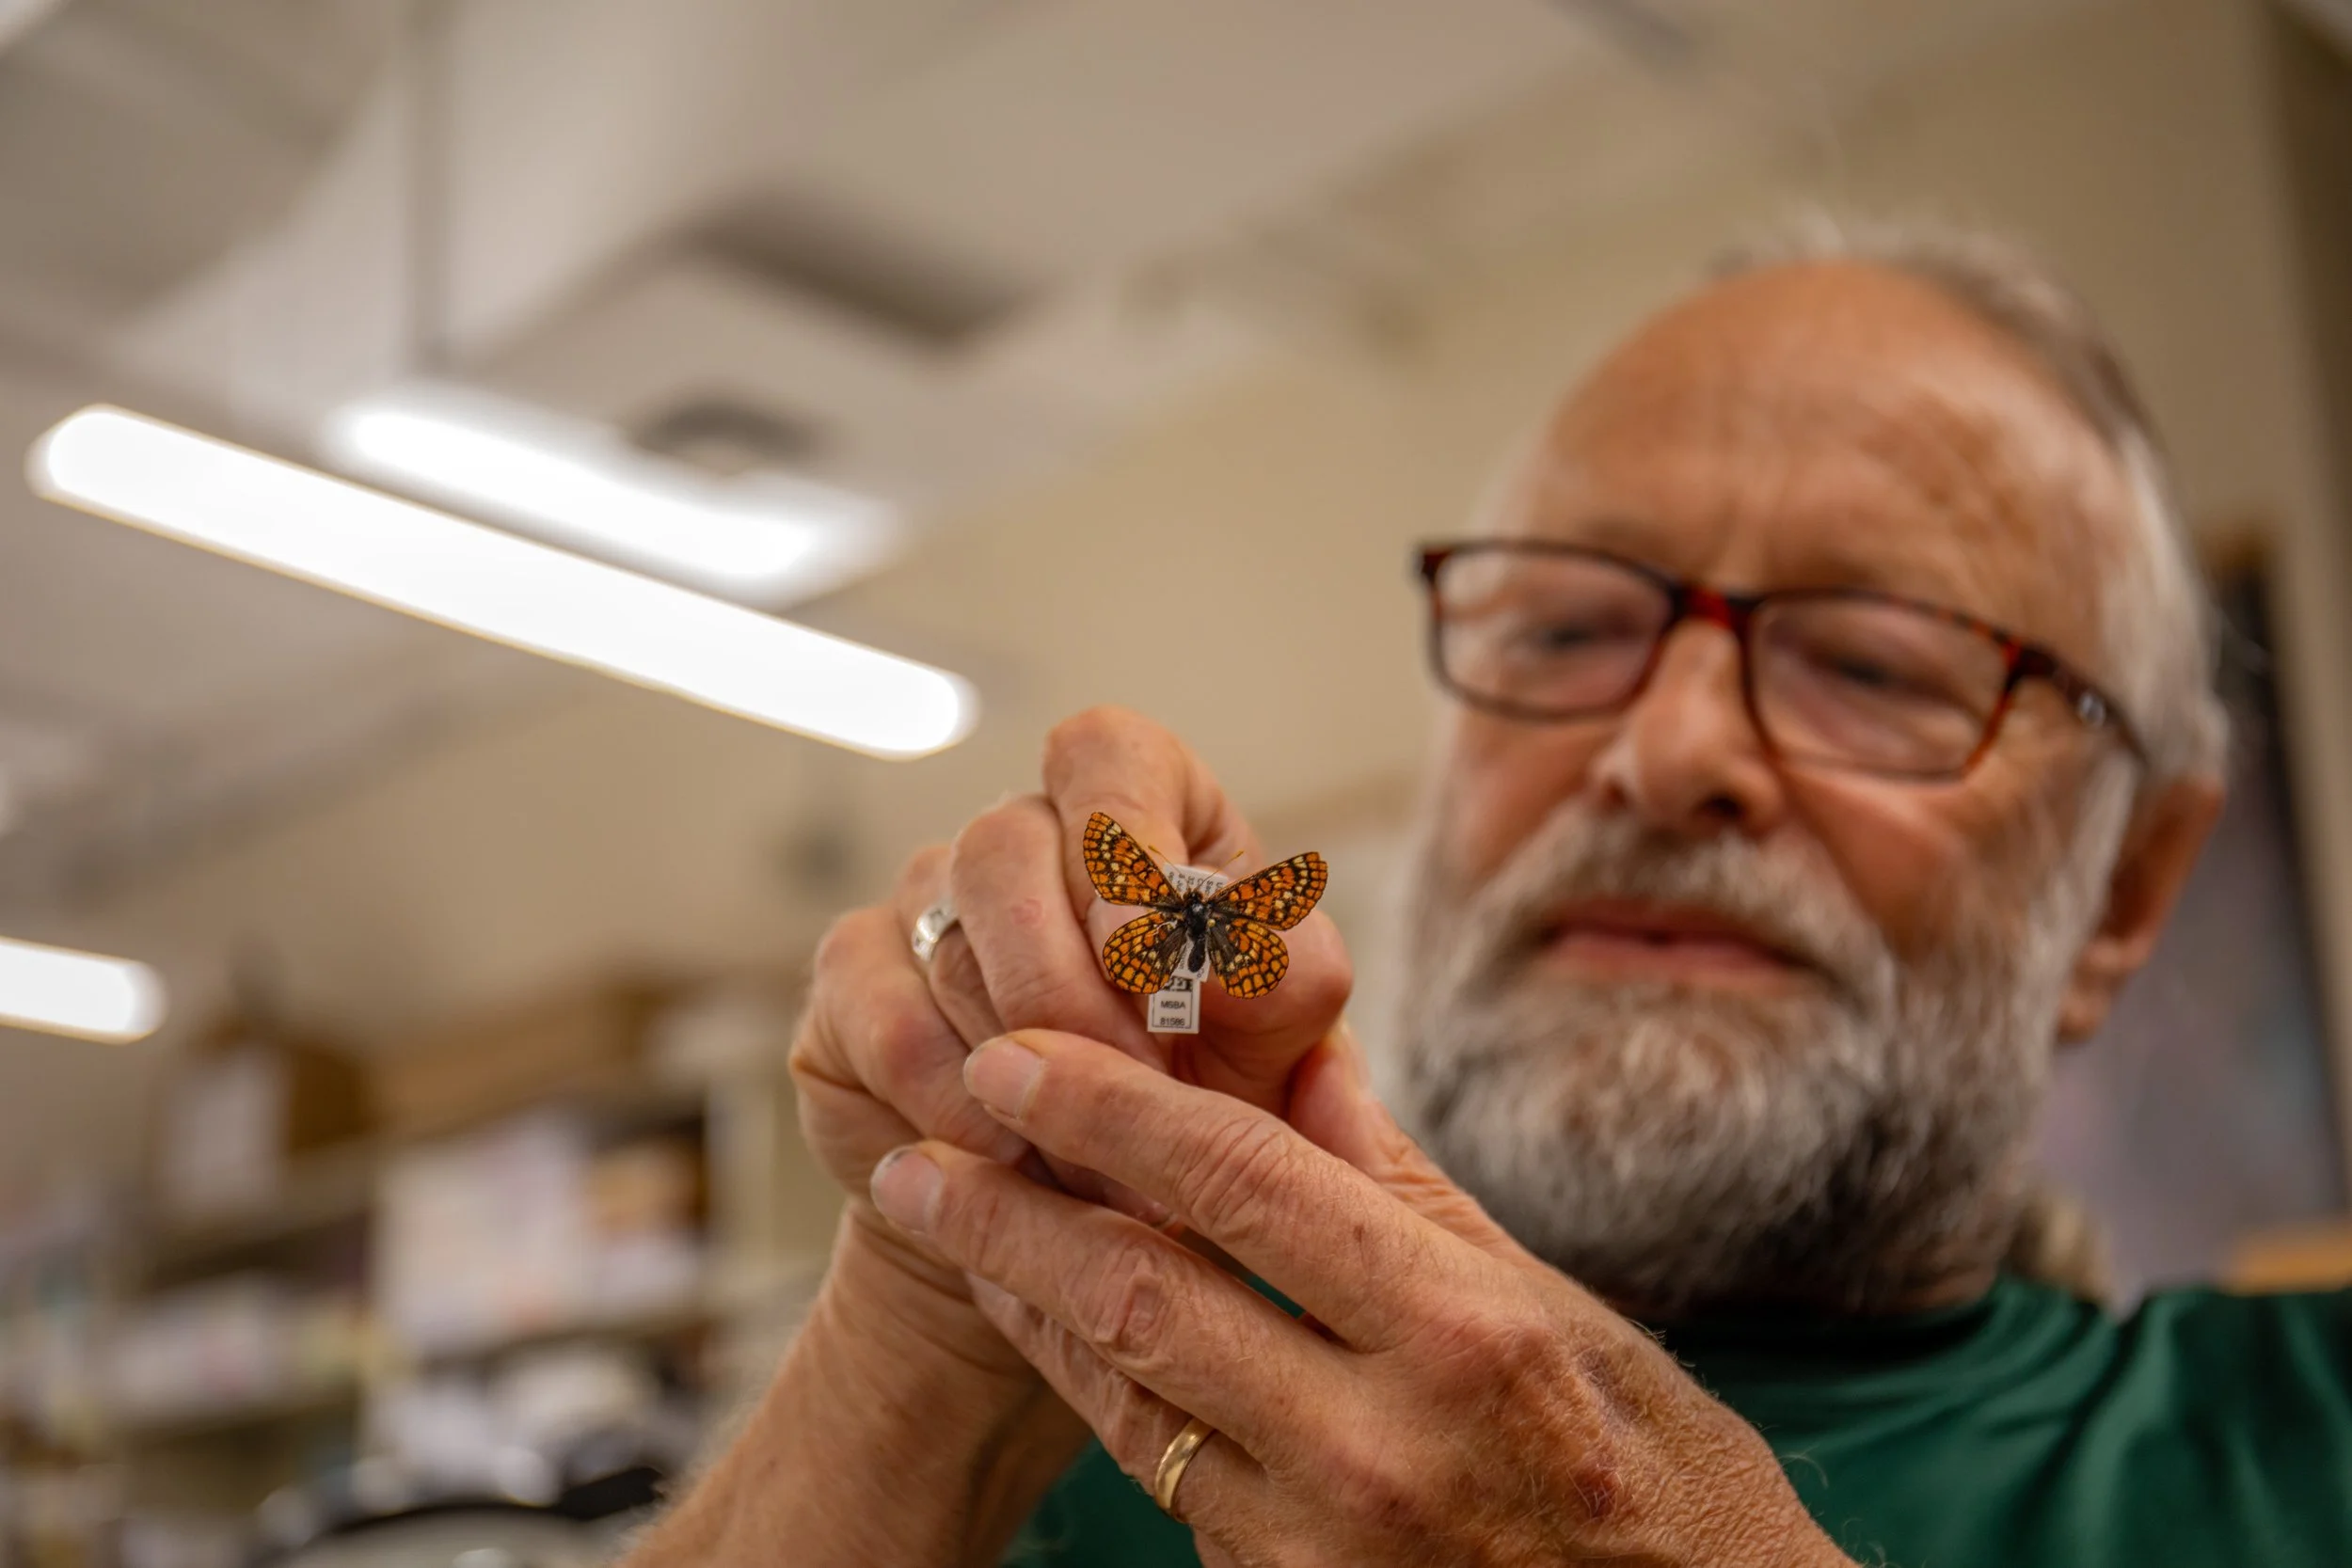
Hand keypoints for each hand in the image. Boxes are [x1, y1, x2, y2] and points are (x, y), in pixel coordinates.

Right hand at [740, 708, 1346, 1562]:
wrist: (1100, 1210)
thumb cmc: (1209, 1089)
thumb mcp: (1279, 1034)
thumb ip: (1281, 977)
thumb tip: (1217, 962)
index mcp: (1133, 804)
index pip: (1101, 753)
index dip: (1119, 836)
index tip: (1152, 953)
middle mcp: (1016, 836)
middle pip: (1002, 852)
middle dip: (1074, 991)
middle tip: (1140, 1095)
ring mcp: (919, 905)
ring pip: (950, 954)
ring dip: (1032, 1071)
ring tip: (1102, 1161)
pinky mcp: (854, 989)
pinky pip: (891, 1031)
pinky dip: (959, 1106)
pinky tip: (1011, 1158)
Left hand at [867, 1026, 1852, 1567]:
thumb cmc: (1659, 1485)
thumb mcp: (1564, 1318)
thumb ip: (1415, 1193)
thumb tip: (1308, 1062)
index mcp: (1463, 1334)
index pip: (1244, 1185)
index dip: (1112, 1109)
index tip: (1022, 1055)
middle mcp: (1380, 1443)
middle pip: (1146, 1291)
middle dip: (1016, 1207)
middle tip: (926, 1139)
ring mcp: (1322, 1543)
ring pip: (1127, 1392)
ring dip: (1026, 1297)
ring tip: (950, 1215)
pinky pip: (1163, 1474)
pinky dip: (1093, 1385)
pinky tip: (1044, 1322)